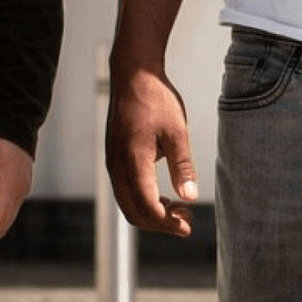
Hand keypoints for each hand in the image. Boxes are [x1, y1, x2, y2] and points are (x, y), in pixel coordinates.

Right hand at [105, 61, 196, 238]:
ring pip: (127, 202)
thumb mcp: (177, 132)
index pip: (147, 207)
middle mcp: (117, 166)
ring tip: (179, 208)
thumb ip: (182, 166)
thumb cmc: (156, 100)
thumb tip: (189, 197)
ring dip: (151, 212)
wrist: (132, 74)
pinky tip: (163, 195)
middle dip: (160, 223)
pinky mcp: (113, 157)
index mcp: (133, 161)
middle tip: (186, 220)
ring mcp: (112, 162)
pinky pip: (124, 189)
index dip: (166, 224)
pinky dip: (142, 199)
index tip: (187, 227)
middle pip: (134, 212)